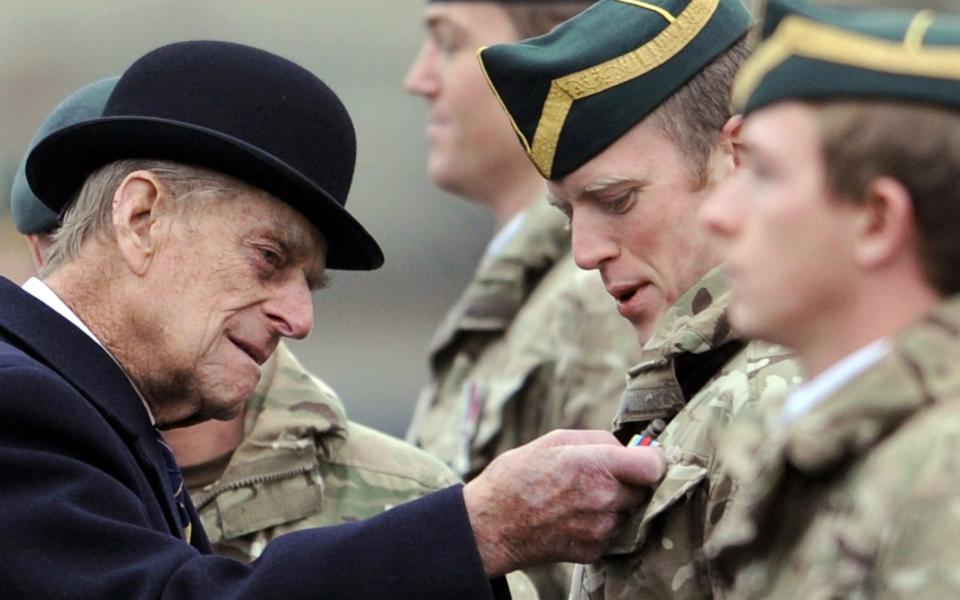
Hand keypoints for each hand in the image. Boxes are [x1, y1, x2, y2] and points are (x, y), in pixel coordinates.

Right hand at [463, 429, 664, 576]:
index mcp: (595, 465)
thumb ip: (599, 441)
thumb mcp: (555, 441)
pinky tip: (577, 516)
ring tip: (584, 497)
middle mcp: (603, 498)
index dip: (652, 459)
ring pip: (631, 512)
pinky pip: (614, 533)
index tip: (644, 457)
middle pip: (645, 489)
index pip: (653, 465)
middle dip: (632, 481)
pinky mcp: (595, 551)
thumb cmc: (518, 477)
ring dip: (618, 504)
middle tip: (605, 477)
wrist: (491, 525)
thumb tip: (627, 448)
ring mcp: (601, 528)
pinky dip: (603, 525)